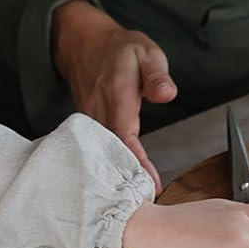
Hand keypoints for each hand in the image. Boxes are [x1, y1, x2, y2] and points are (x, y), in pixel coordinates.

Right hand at [53, 0, 175, 190]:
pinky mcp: (89, 124)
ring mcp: (91, 119)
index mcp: (116, 95)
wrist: (82, 43)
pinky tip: (124, 179)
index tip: (150, 185)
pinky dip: (111, 165)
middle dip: (127, 179)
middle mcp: (99, 111)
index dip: (136, 163)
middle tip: (146, 204)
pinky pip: (99, 148)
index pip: (125, 135)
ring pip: (103, 154)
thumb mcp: (146, 52)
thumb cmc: (118, 49)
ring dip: (119, 175)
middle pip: (111, 152)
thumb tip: (166, 94)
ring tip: (137, 200)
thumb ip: (157, 75)